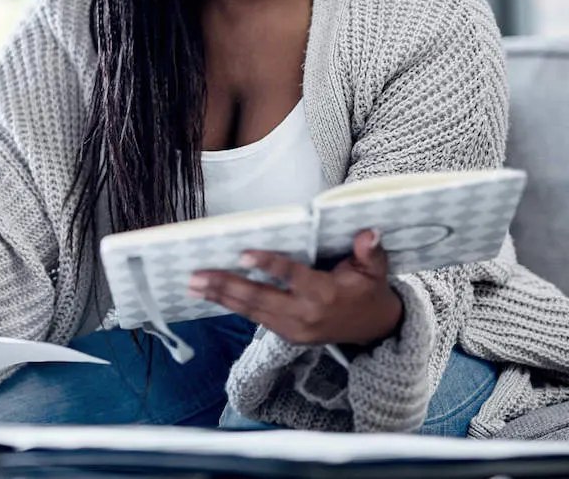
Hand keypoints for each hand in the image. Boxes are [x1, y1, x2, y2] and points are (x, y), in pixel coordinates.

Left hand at [189, 229, 403, 346]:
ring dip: (220, 297)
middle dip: (227, 285)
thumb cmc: (369, 291)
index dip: (269, 265)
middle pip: (260, 298)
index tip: (244, 253)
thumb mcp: (376, 270)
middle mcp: (305, 314)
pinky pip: (254, 318)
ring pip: (251, 310)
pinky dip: (230, 306)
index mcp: (325, 294)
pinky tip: (209, 295)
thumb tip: (368, 233)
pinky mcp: (286, 335)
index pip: (292, 276)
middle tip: (197, 274)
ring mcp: (293, 329)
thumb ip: (369, 252)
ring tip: (192, 284)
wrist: (373, 330)